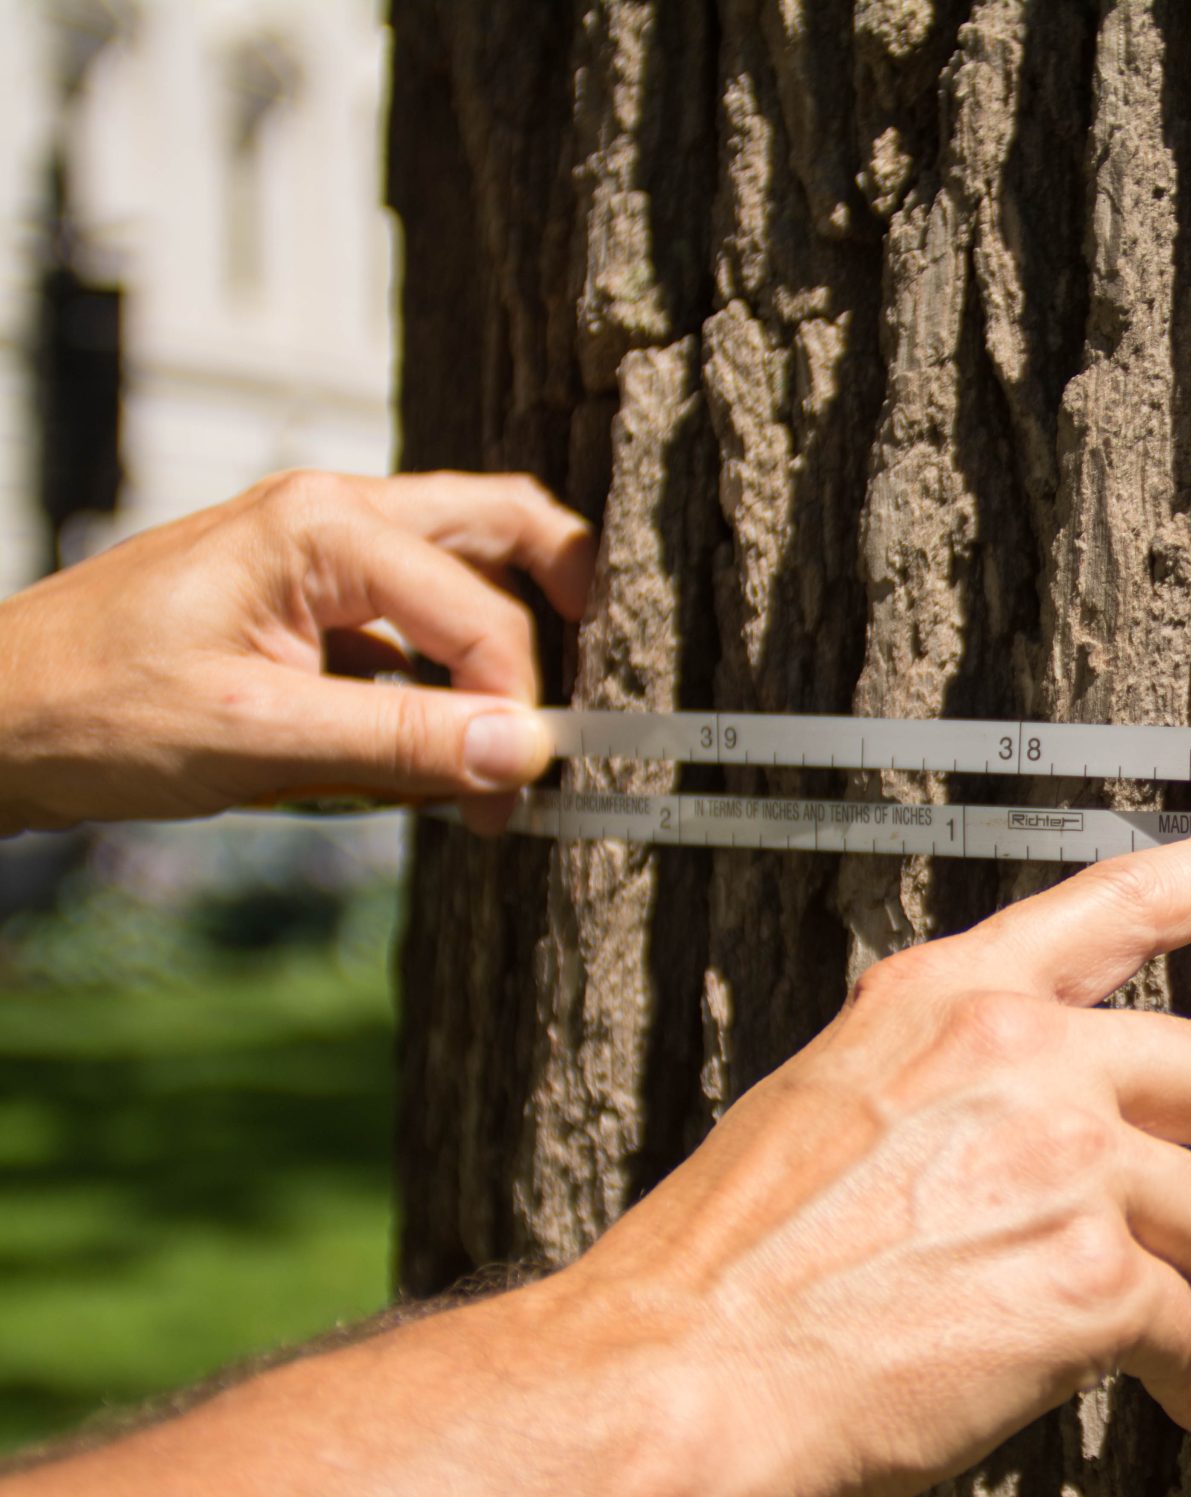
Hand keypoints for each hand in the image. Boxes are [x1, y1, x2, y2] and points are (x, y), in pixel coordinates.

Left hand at [0, 469, 592, 835]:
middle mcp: (332, 515)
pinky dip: (445, 671)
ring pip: (464, 565)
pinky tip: (437, 739)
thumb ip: (404, 743)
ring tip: (512, 730)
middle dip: (567, 599)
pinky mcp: (305, 597)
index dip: (515, 709)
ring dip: (502, 641)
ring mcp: (318, 550)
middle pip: (502, 525)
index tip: (512, 796)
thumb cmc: (94, 712)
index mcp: (323, 526)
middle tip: (606, 681)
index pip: (479, 613)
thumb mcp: (257, 735)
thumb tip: (525, 754)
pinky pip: (412, 616)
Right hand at [558, 808, 1190, 1496]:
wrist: (675, 1379)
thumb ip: (948, 1096)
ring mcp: (1066, 1161)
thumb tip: (1030, 1149)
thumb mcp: (827, 1111)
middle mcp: (1022, 1053)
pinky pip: (1187, 1328)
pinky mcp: (1092, 1280)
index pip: (1120, 904)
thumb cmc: (726, 1271)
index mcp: (947, 996)